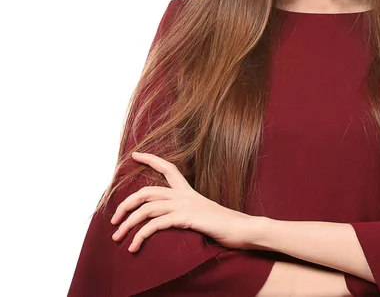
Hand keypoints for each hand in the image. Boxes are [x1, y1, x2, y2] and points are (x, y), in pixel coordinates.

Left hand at [110, 151, 256, 252]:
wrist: (243, 229)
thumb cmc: (224, 225)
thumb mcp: (203, 214)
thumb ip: (188, 212)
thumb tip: (174, 220)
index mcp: (188, 191)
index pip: (168, 168)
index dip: (150, 159)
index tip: (134, 155)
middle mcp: (185, 195)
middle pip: (147, 191)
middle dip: (126, 204)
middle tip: (114, 220)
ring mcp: (186, 205)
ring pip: (147, 208)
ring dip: (128, 223)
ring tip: (117, 238)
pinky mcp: (187, 219)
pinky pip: (156, 224)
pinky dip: (141, 235)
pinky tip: (134, 247)